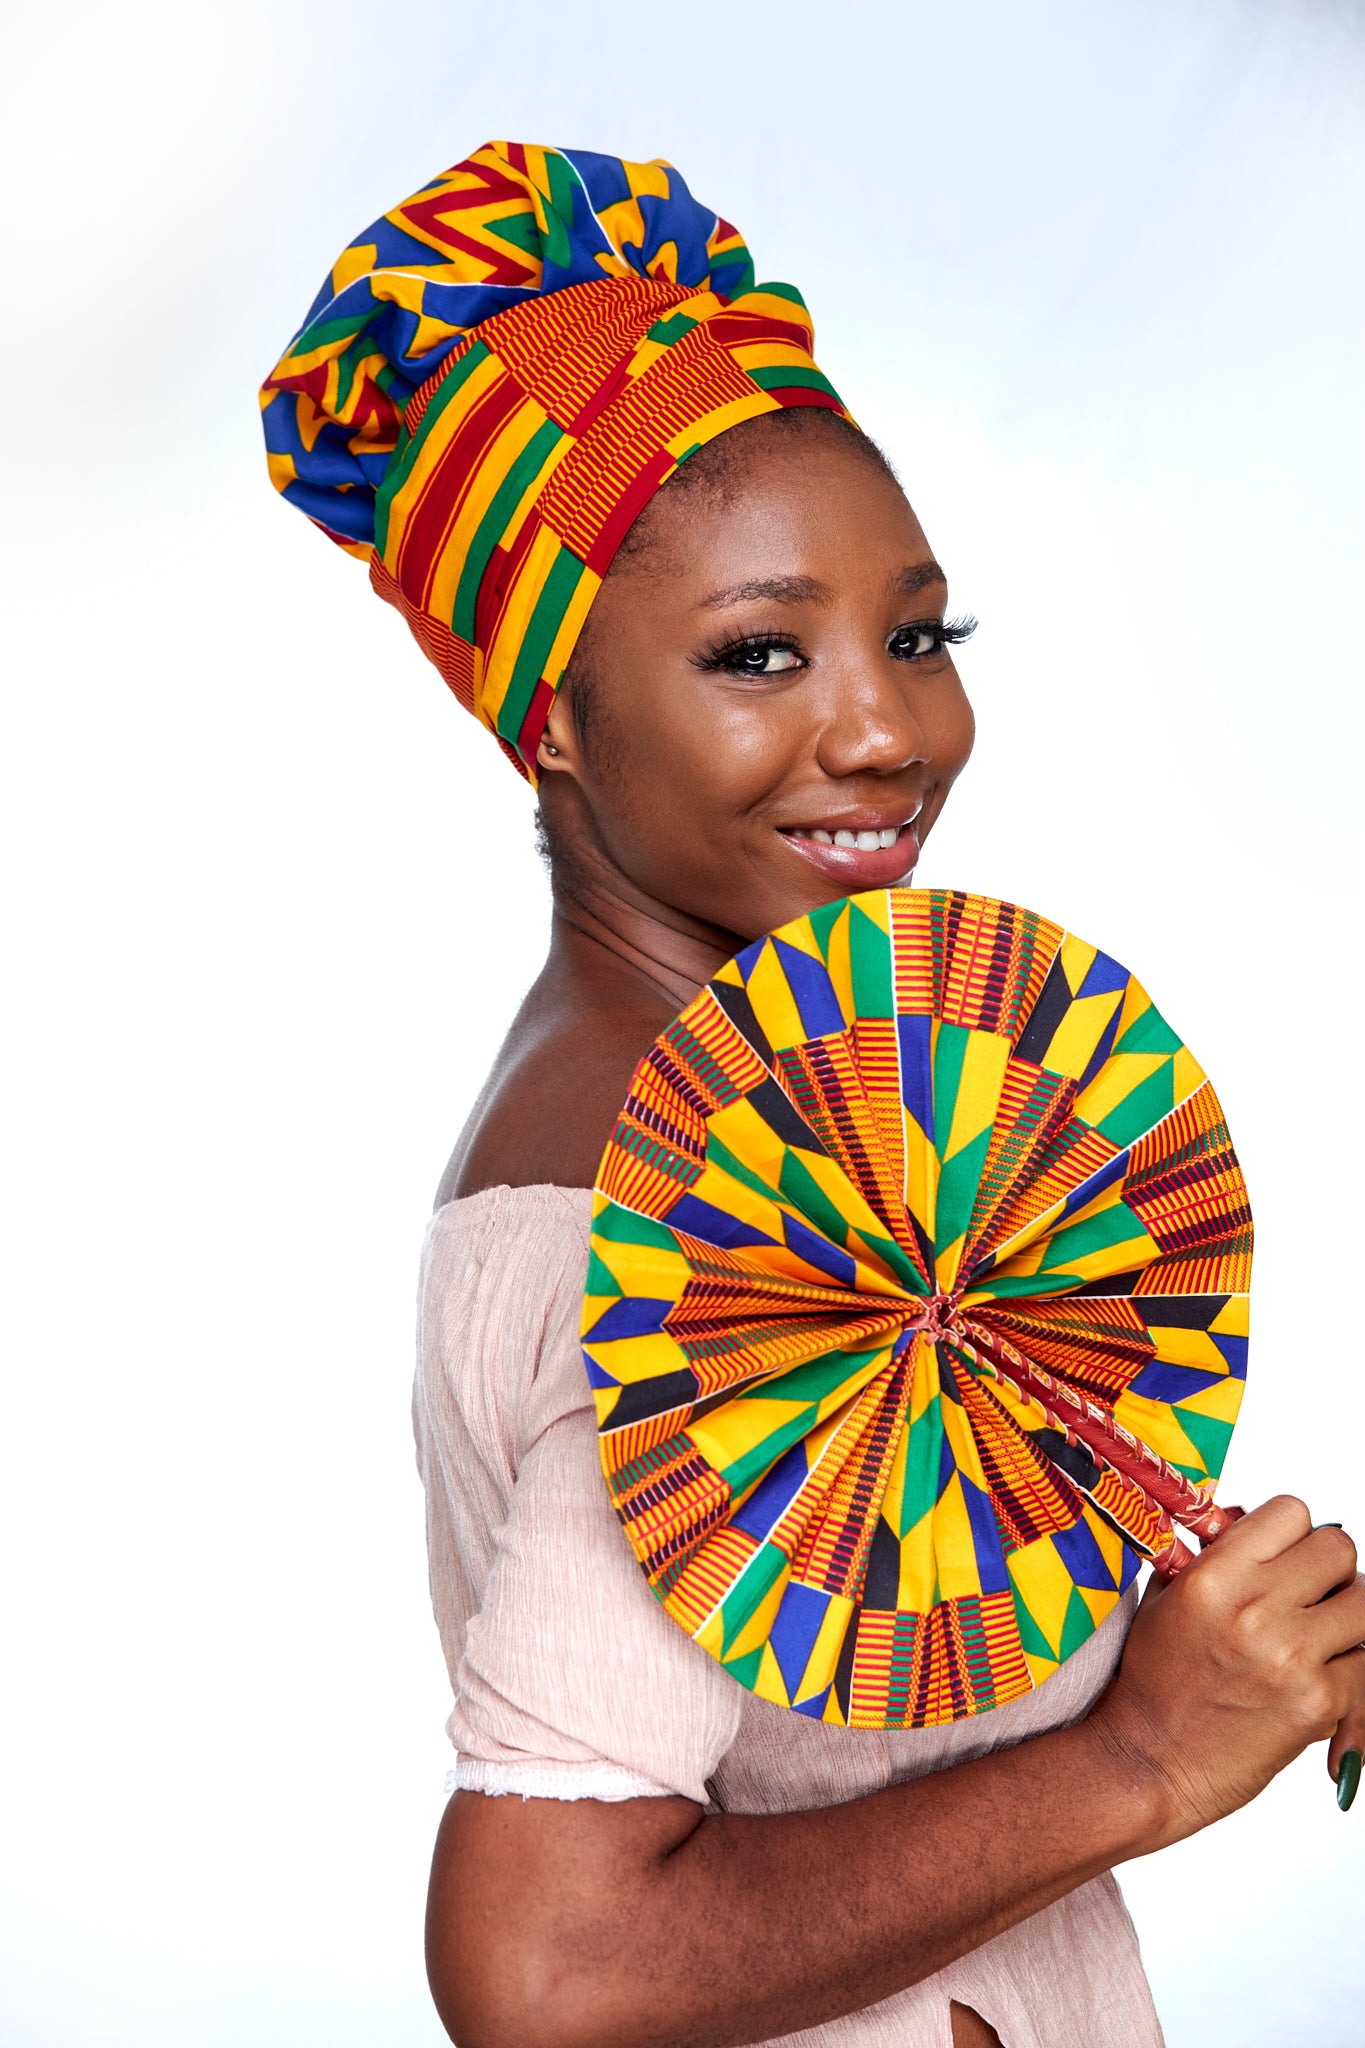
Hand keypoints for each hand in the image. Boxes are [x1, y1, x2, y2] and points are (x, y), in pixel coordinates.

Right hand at [1087, 1495, 1364, 1845]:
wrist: (1147, 1761)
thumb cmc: (1152, 1682)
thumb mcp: (1166, 1598)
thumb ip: (1213, 1555)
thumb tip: (1252, 1520)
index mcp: (1215, 1575)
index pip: (1293, 1512)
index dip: (1292, 1533)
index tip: (1284, 1557)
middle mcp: (1256, 1608)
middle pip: (1339, 1549)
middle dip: (1327, 1571)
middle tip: (1308, 1597)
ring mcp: (1292, 1656)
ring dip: (1348, 1617)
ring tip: (1321, 1637)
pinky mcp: (1318, 1703)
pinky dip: (1350, 1672)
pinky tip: (1319, 1681)